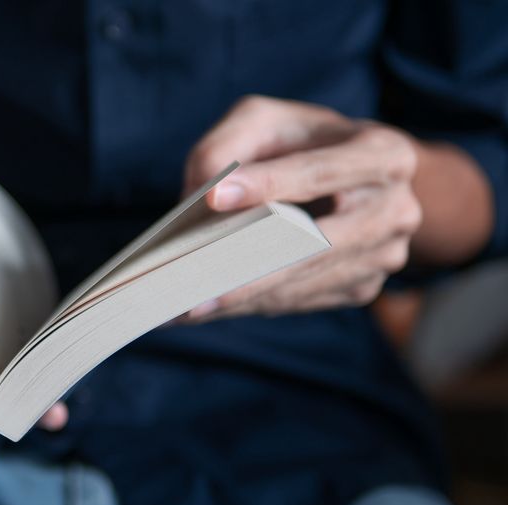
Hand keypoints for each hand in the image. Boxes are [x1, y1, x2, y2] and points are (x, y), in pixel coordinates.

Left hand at [178, 95, 423, 320]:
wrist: (353, 175)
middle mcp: (396, 208)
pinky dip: (254, 303)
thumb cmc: (299, 142)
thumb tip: (201, 196)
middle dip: (249, 265)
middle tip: (190, 283)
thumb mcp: (265, 121)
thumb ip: (228, 146)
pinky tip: (212, 306)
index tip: (215, 197)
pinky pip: (303, 300)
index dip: (268, 183)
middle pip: (316, 244)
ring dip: (243, 296)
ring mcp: (385, 254)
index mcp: (383, 153)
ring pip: (305, 281)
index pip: (320, 172)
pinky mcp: (363, 286)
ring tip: (186, 306)